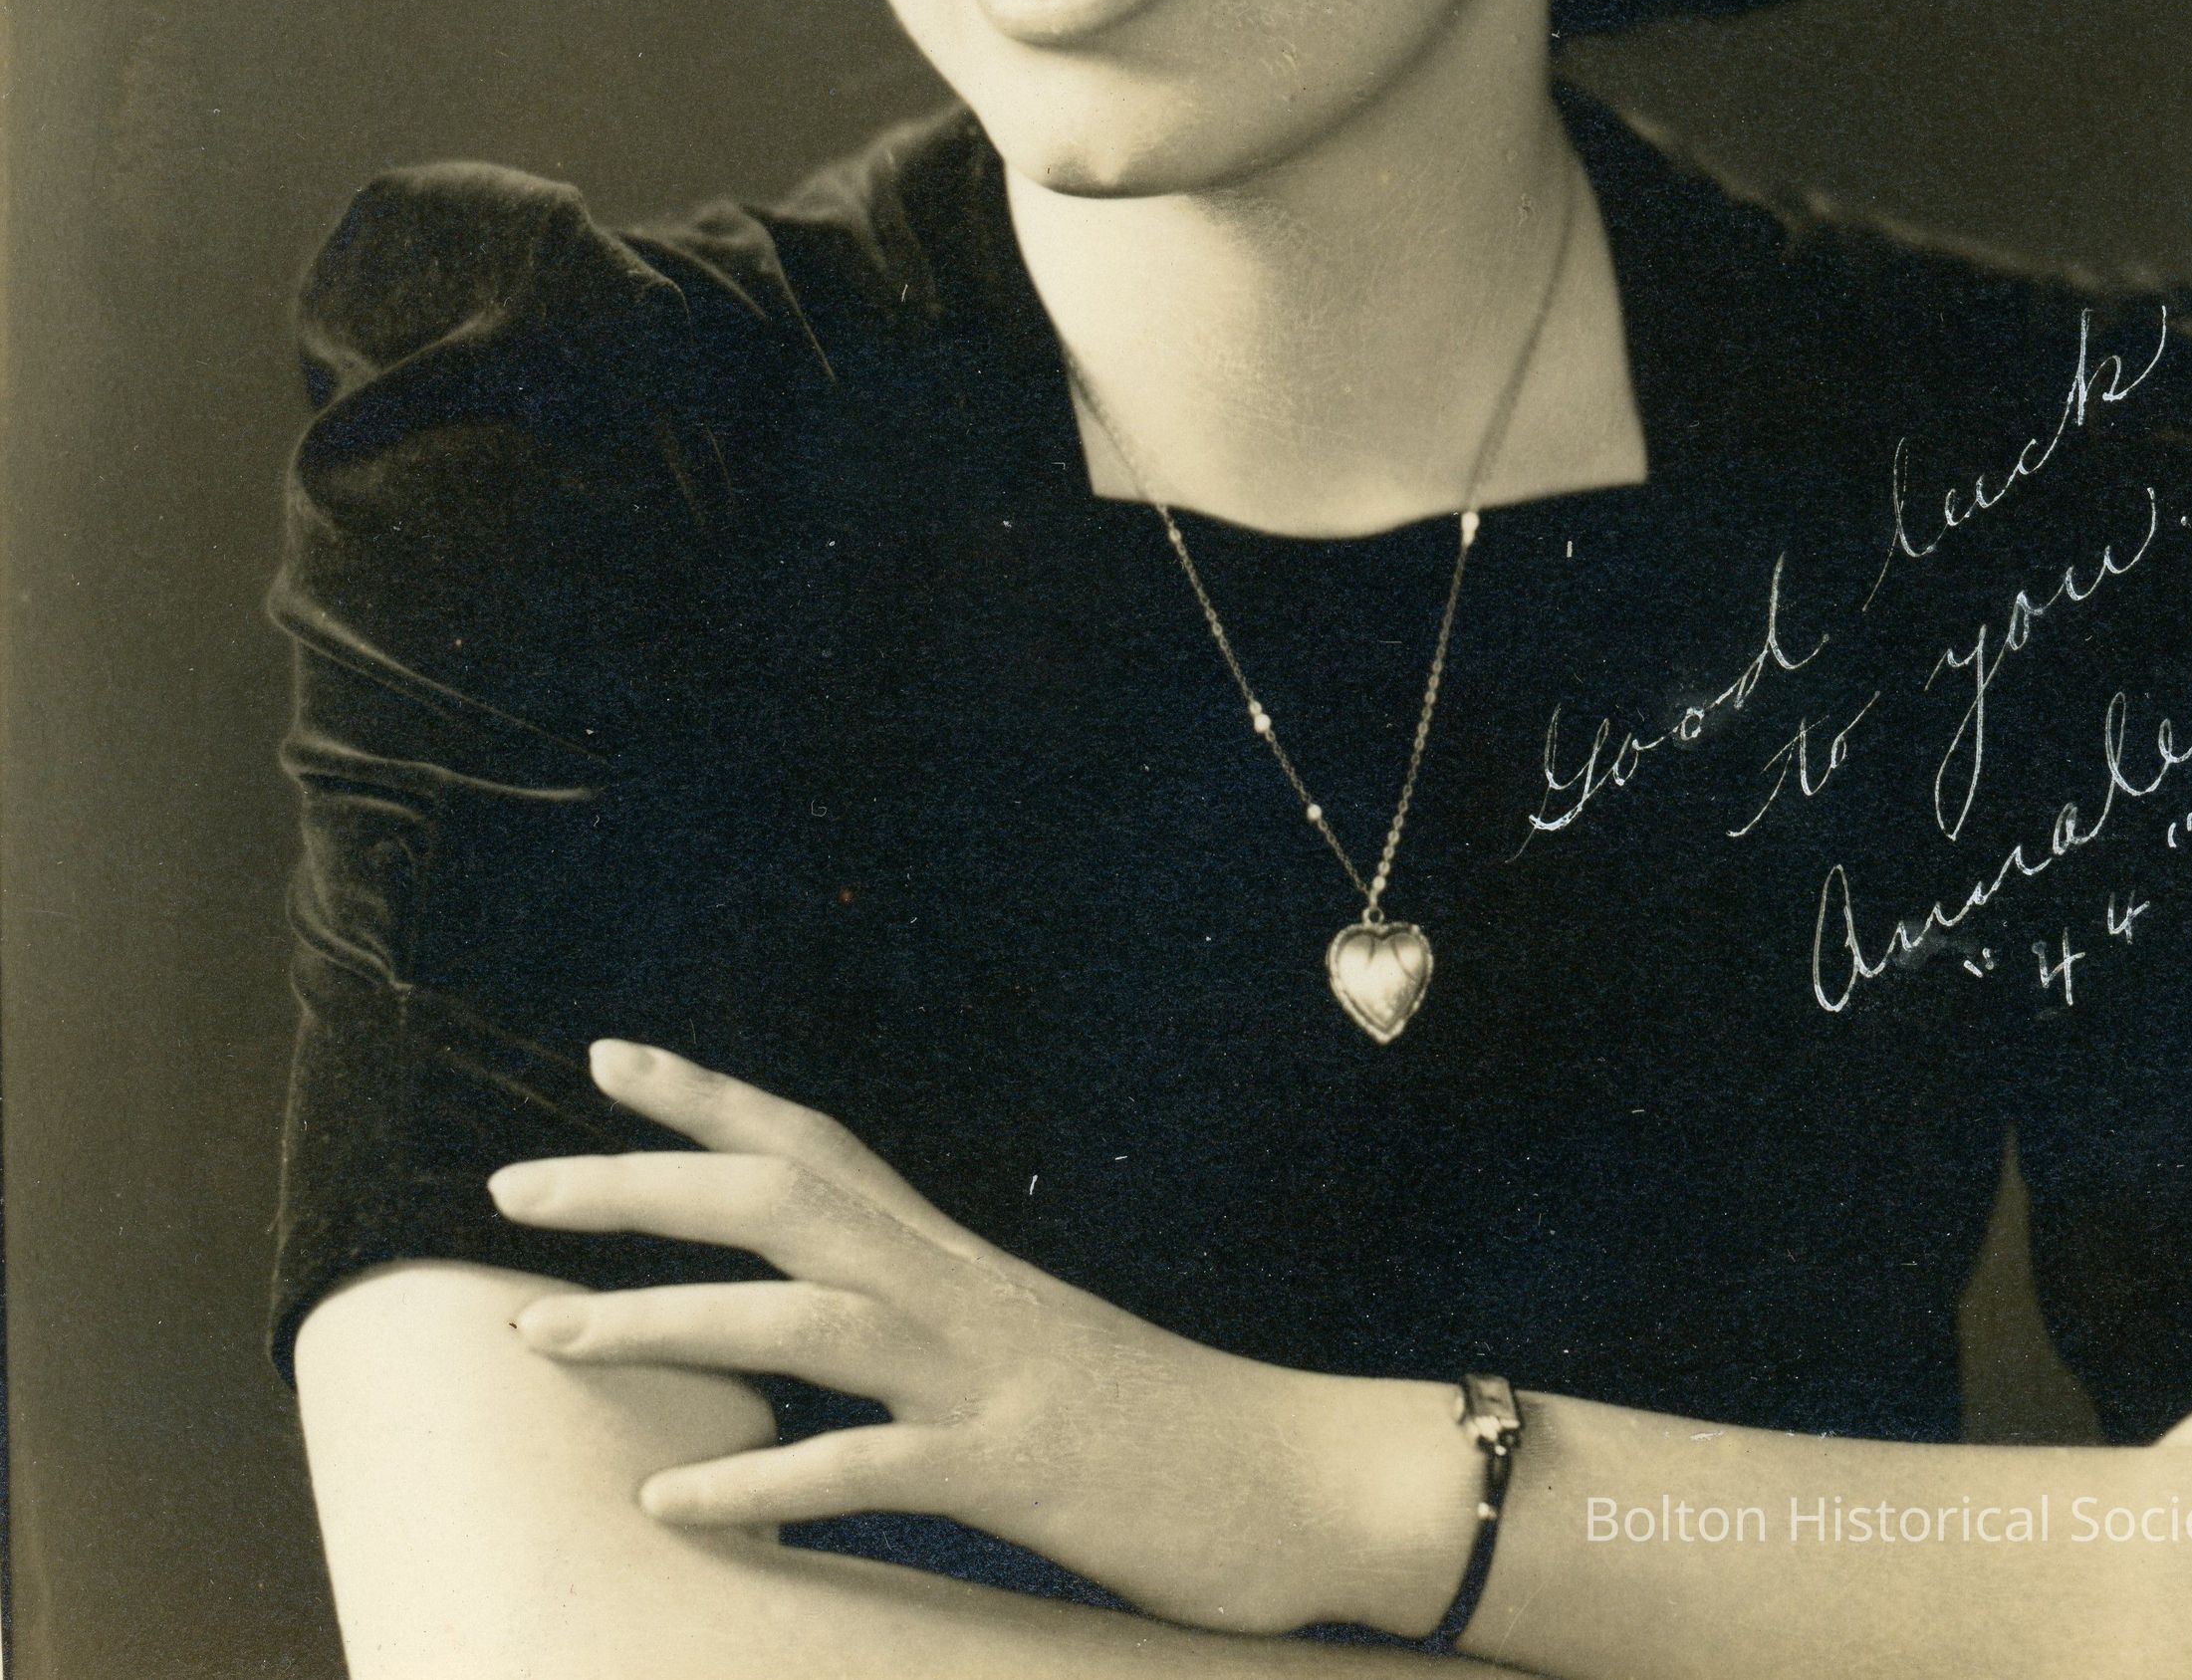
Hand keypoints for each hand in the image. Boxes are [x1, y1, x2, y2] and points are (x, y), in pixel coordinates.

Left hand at [491, 1043, 1476, 1639]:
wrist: (1314, 1478)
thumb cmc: (1168, 1434)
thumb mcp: (1029, 1369)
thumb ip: (936, 1346)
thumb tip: (846, 1353)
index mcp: (961, 1267)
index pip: (817, 1148)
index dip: (711, 1098)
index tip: (608, 1059)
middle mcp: (962, 1293)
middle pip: (781, 1201)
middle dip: (640, 1185)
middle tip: (512, 1184)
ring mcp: (987, 1374)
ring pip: (802, 1318)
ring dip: (662, 1318)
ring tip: (541, 1333)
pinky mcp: (1014, 1470)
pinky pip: (868, 1466)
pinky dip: (761, 1476)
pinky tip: (670, 1497)